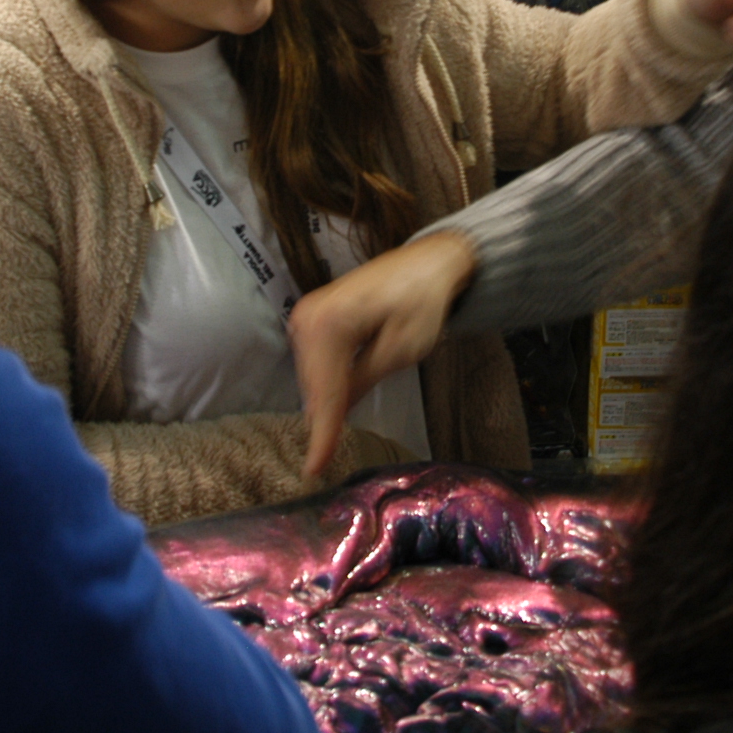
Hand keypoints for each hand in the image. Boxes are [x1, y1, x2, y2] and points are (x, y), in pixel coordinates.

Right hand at [289, 231, 473, 478]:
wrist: (426, 262)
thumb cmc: (423, 301)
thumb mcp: (402, 349)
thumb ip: (363, 382)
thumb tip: (334, 418)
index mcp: (330, 322)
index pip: (325, 392)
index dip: (322, 434)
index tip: (312, 470)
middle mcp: (308, 316)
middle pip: (313, 386)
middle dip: (324, 418)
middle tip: (328, 456)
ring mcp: (306, 314)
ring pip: (311, 377)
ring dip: (327, 400)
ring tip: (336, 426)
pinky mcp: (312, 316)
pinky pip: (314, 362)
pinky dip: (327, 383)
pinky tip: (338, 400)